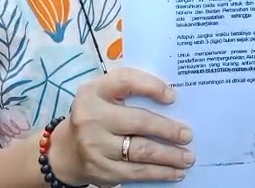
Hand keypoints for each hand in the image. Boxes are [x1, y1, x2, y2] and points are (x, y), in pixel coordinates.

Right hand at [49, 68, 194, 185]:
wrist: (66, 151)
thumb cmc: (96, 115)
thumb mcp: (103, 95)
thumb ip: (129, 89)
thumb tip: (171, 98)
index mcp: (94, 91)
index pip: (125, 81)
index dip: (151, 86)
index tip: (172, 96)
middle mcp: (91, 117)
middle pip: (138, 121)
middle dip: (168, 129)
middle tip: (187, 135)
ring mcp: (95, 146)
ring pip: (141, 151)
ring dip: (170, 156)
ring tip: (187, 157)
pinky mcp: (102, 171)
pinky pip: (136, 173)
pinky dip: (160, 173)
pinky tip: (175, 172)